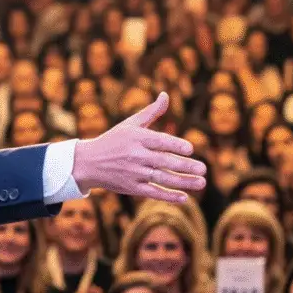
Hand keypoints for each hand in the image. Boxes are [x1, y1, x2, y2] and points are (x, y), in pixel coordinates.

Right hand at [70, 92, 206, 204]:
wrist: (88, 162)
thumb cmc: (113, 140)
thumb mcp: (130, 124)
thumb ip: (151, 112)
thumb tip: (165, 95)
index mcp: (136, 138)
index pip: (159, 141)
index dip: (175, 145)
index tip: (190, 149)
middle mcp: (135, 156)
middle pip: (164, 161)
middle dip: (185, 166)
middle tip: (203, 169)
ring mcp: (133, 173)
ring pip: (162, 178)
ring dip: (183, 182)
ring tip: (201, 182)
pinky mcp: (131, 188)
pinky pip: (153, 192)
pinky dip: (168, 196)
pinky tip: (183, 197)